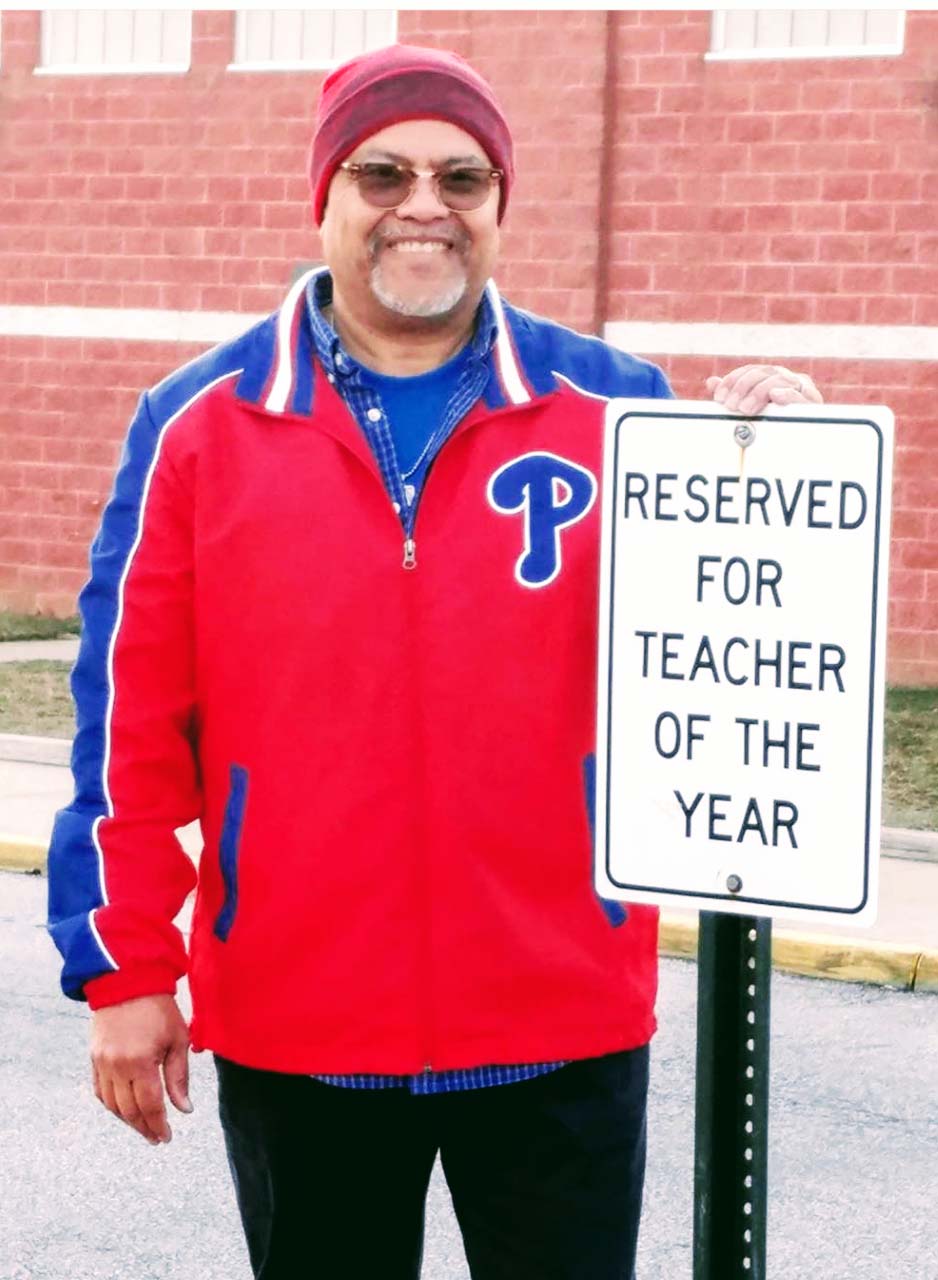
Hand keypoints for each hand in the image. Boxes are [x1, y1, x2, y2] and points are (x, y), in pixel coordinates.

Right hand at [91, 994, 192, 1145]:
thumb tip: (185, 1109)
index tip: (167, 1137)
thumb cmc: (159, 1008)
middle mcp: (116, 1067)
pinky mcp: (93, 1058)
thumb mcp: (177, 1039)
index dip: (159, 1125)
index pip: (150, 1106)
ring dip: (127, 1120)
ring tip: (143, 1127)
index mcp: (140, 1062)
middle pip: (129, 1110)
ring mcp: (101, 1063)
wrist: (127, 982)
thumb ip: (179, 1077)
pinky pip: (100, 1091)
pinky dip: (112, 1105)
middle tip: (156, 1138)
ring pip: (112, 1105)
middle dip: (144, 1127)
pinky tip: (124, 1109)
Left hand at [706, 365, 822, 415]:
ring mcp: (801, 387)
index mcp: (772, 376)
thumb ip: (734, 395)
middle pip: (763, 372)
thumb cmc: (773, 424)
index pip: (750, 370)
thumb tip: (711, 382)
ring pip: (778, 380)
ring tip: (745, 409)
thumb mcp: (750, 409)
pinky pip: (799, 394)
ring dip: (758, 393)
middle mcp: (787, 377)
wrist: (801, 444)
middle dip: (742, 388)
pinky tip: (776, 396)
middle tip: (730, 406)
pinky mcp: (812, 402)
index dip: (732, 381)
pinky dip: (787, 394)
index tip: (719, 397)